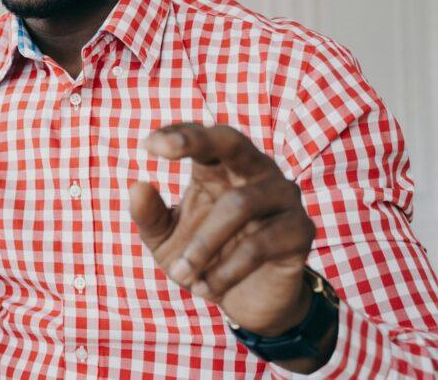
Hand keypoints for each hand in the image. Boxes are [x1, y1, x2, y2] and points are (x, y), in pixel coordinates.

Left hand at [130, 123, 316, 336]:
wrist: (244, 302)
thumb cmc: (202, 259)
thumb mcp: (165, 240)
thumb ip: (150, 215)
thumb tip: (136, 186)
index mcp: (220, 166)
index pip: (201, 137)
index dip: (177, 135)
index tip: (147, 145)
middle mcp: (255, 171)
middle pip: (232, 140)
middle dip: (197, 141)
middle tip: (164, 151)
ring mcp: (283, 196)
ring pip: (239, 205)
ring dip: (203, 244)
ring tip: (180, 275)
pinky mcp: (301, 230)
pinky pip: (259, 245)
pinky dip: (227, 270)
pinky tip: (206, 288)